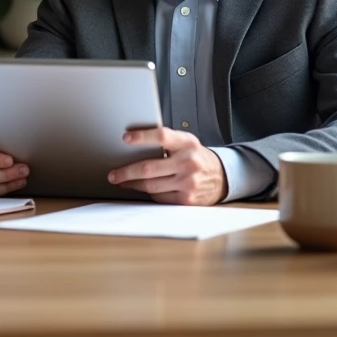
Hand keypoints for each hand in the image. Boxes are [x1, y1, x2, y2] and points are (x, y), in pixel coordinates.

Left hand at [108, 128, 226, 204]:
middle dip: (126, 172)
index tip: (125, 139)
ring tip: (123, 181)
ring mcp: (188, 182)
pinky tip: (143, 188)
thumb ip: (166, 142)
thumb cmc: (197, 157)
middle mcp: (189, 162)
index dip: (142, 137)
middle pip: (149, 168)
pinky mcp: (187, 199)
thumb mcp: (186, 143)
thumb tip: (133, 145)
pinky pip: (159, 197)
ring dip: (132, 184)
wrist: (223, 177)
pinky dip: (149, 193)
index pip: (162, 136)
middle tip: (113, 174)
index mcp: (187, 143)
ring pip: (150, 185)